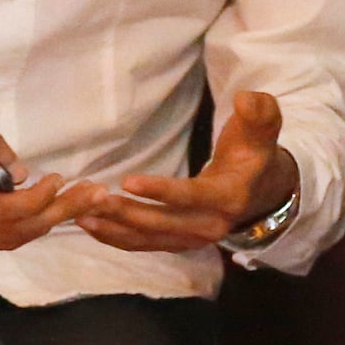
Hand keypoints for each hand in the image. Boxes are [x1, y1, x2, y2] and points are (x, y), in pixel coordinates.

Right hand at [0, 93, 98, 251]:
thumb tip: (20, 173)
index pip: (1, 210)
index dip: (36, 200)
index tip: (58, 178)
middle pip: (16, 228)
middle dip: (61, 210)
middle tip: (98, 192)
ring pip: (11, 238)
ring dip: (51, 220)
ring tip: (85, 198)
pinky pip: (0, 239)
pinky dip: (30, 227)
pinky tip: (53, 209)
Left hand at [89, 88, 297, 252]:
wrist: (262, 189)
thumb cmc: (254, 151)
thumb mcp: (263, 128)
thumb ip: (259, 111)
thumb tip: (246, 99)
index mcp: (230, 198)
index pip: (191, 197)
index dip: (161, 191)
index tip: (127, 180)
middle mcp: (212, 226)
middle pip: (163, 224)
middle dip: (126, 214)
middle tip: (92, 198)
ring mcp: (194, 239)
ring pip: (149, 239)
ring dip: (115, 229)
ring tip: (82, 214)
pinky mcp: (179, 243)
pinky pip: (145, 245)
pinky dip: (117, 238)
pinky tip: (90, 225)